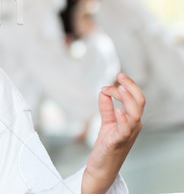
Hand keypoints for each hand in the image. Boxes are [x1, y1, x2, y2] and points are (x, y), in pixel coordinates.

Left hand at [82, 73, 144, 193]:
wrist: (101, 167)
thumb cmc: (107, 145)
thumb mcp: (107, 122)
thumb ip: (106, 107)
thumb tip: (103, 91)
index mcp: (132, 120)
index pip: (136, 99)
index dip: (127, 86)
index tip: (113, 79)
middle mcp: (133, 126)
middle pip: (139, 102)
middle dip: (131, 87)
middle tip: (119, 76)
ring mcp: (127, 134)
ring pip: (136, 114)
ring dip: (127, 100)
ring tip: (119, 88)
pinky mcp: (117, 142)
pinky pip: (125, 130)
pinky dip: (123, 119)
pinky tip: (117, 110)